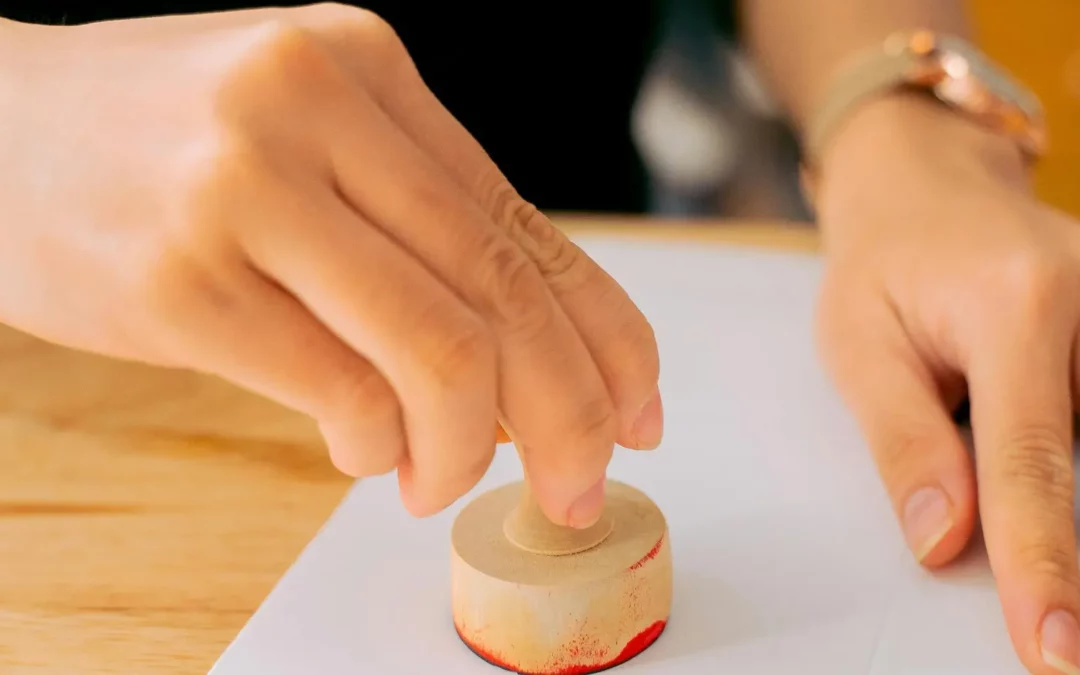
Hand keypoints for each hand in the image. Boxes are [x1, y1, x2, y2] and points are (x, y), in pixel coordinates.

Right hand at [0, 5, 662, 525]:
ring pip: (435, 348)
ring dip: (465, 445)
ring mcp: (243, 187)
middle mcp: (314, 107)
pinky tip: (365, 452)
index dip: (606, 332)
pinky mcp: (179, 278)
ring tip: (443, 480)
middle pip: (499, 289)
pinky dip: (374, 443)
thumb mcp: (305, 136)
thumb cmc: (163, 143)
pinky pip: (335, 390)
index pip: (522, 222)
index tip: (639, 405)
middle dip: (566, 411)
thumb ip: (411, 224)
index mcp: (367, 66)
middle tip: (579, 482)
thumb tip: (526, 356)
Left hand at [813, 94, 1079, 674]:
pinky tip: (1025, 464)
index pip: (1030, 460)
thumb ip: (904, 442)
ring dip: (1057, 485)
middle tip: (1053, 624)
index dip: (1042, 561)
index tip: (1051, 642)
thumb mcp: (858, 347)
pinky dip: (1064, 457)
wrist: (922, 188)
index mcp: (1015, 303)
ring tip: (1012, 494)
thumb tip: (945, 540)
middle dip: (1069, 540)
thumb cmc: (880, 263)